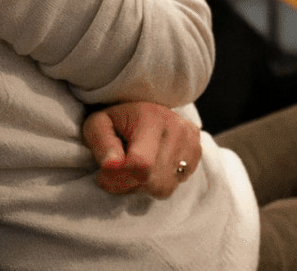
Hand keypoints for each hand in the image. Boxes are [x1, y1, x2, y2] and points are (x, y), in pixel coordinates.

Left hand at [82, 101, 201, 197]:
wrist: (146, 108)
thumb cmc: (118, 120)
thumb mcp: (98, 125)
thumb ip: (101, 144)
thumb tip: (112, 165)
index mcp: (151, 119)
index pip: (141, 164)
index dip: (119, 180)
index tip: (103, 175)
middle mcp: (177, 129)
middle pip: (153, 182)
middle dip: (129, 184)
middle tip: (119, 170)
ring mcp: (191, 141)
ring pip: (165, 187)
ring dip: (145, 185)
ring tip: (137, 166)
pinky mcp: (198, 152)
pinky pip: (176, 184)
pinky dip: (160, 181)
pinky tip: (153, 165)